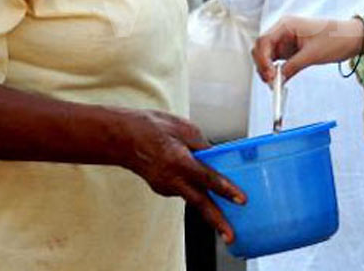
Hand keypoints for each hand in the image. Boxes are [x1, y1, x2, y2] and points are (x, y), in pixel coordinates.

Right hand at [116, 108, 245, 242]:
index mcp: (178, 160)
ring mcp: (164, 186)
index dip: (225, 189)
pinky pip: (184, 190)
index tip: (241, 199)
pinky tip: (196, 180)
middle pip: (199, 202)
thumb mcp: (183, 128)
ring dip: (208, 205)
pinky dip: (194, 188)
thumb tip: (216, 155)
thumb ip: (202, 145)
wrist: (122, 138)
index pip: (207, 178)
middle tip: (230, 236)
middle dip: (217, 220)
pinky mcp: (162, 189)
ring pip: (193, 197)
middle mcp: (171, 178)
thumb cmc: (151, 128)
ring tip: (223, 216)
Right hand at [252, 16, 363, 81]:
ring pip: (268, 55)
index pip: (264, 41)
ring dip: (268, 69)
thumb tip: (277, 80)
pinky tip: (280, 80)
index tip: (269, 75)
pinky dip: (277, 70)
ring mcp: (287, 40)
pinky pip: (278, 60)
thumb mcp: (313, 55)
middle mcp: (283, 30)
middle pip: (262, 48)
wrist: (352, 38)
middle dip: (263, 65)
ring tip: (276, 84)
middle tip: (271, 82)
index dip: (263, 59)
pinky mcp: (292, 49)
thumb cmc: (336, 39)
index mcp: (286, 24)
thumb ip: (292, 67)